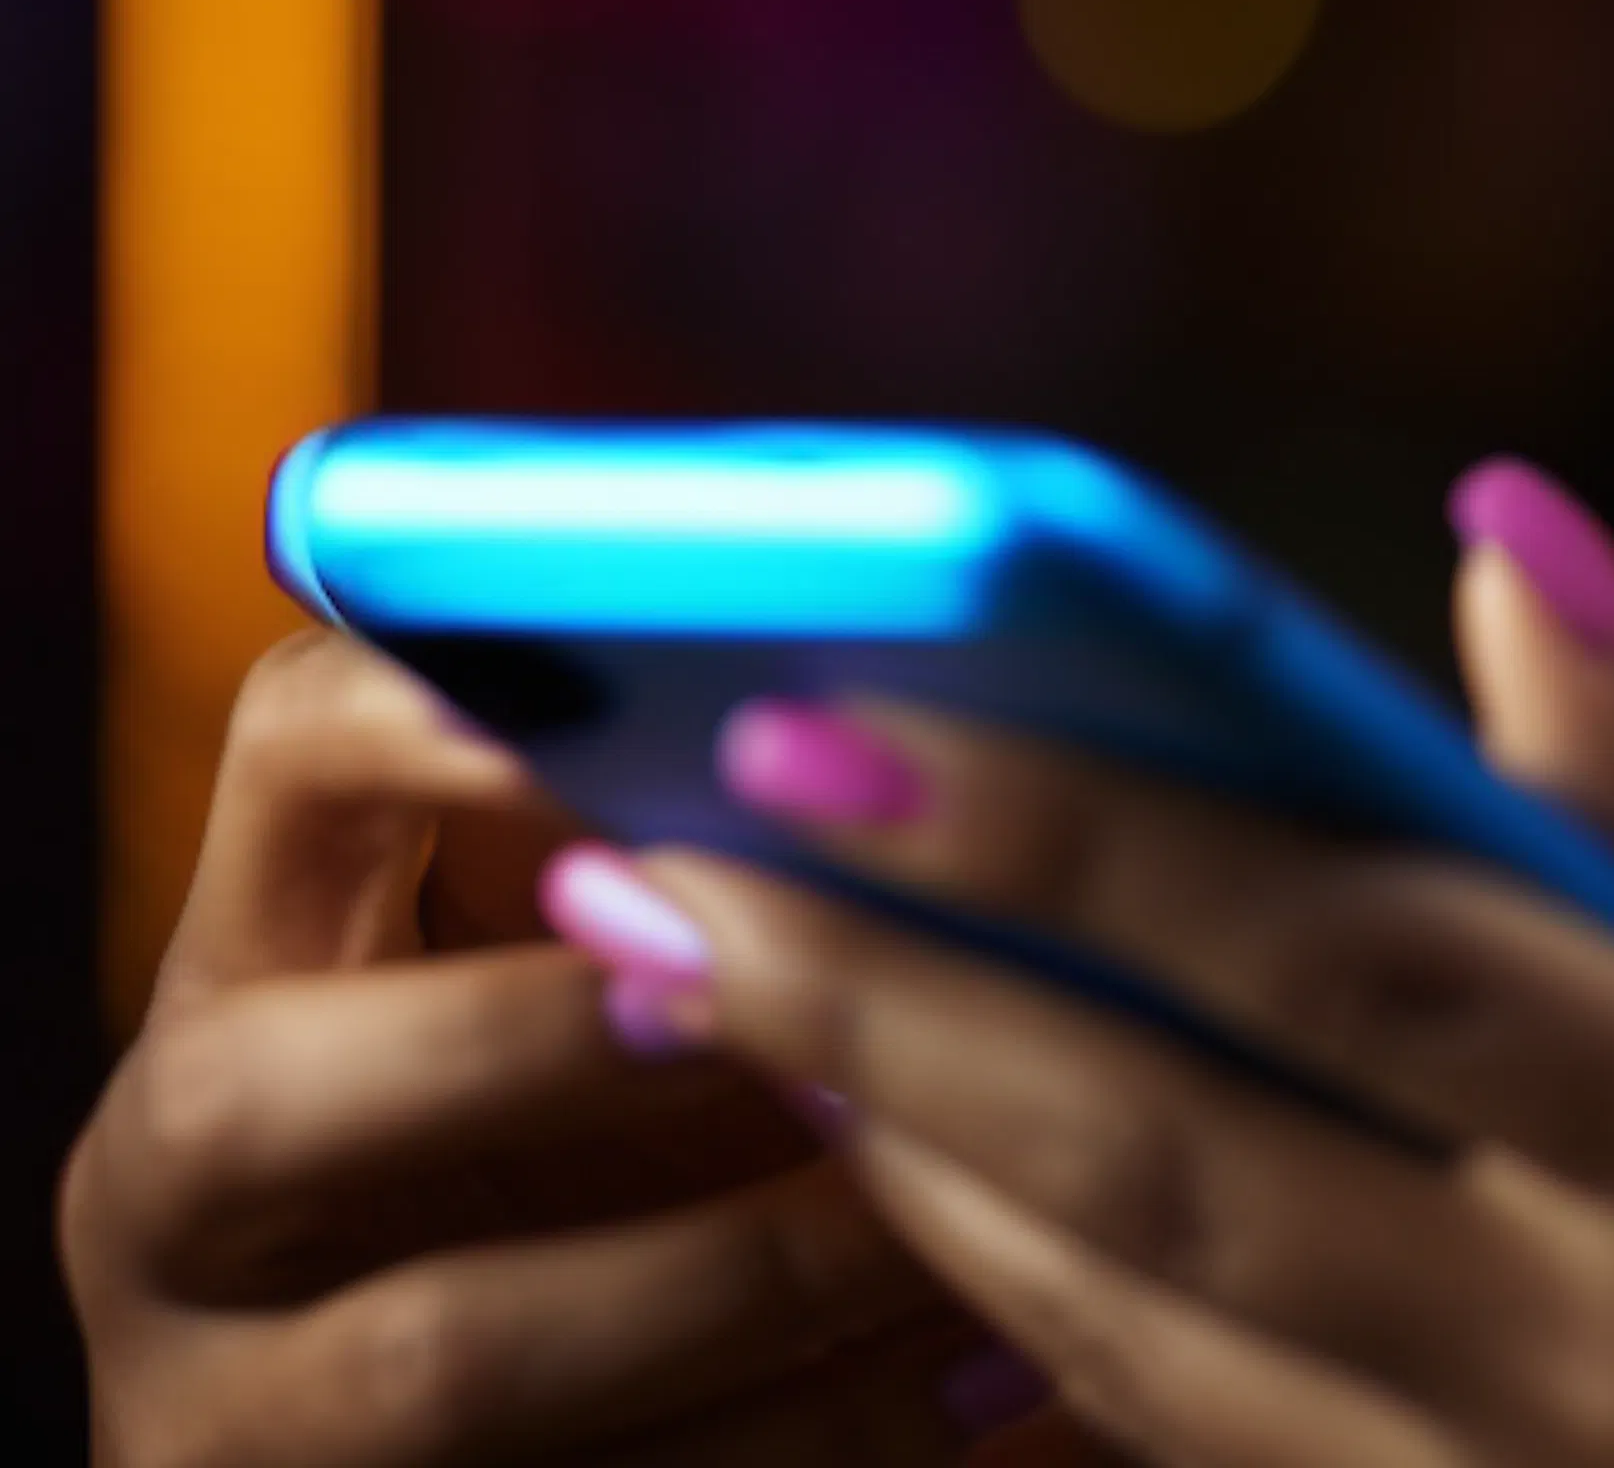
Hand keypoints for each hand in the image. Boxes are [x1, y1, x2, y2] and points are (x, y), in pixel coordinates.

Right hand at [65, 629, 1010, 1463]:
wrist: (452, 1408)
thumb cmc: (593, 1099)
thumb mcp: (569, 946)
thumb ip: (664, 824)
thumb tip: (888, 709)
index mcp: (250, 956)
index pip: (286, 765)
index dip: (428, 719)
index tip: (613, 696)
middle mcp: (167, 1184)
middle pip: (258, 1102)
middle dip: (543, 1043)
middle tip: (785, 1001)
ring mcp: (220, 1402)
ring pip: (435, 1354)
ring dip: (735, 1275)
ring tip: (948, 1210)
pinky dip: (799, 1434)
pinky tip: (970, 1359)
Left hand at [585, 475, 1613, 1467]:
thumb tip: (1496, 547)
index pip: (1335, 952)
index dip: (1065, 825)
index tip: (834, 707)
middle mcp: (1606, 1387)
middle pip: (1164, 1167)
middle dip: (879, 1000)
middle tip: (650, 853)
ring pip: (1140, 1353)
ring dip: (911, 1171)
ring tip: (726, 1004)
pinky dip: (1055, 1349)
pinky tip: (941, 1221)